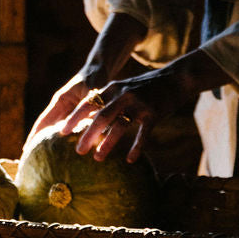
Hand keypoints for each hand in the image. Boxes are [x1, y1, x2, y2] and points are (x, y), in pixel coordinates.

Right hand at [25, 13, 146, 146]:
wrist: (100, 69)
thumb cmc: (96, 78)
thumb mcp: (93, 92)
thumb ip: (89, 109)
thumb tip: (90, 127)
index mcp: (60, 101)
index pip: (43, 122)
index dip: (34, 136)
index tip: (27, 150)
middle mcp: (60, 107)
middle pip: (45, 128)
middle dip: (38, 143)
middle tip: (30, 160)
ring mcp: (67, 110)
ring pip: (55, 130)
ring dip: (49, 142)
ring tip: (43, 159)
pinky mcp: (75, 114)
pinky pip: (67, 129)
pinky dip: (63, 139)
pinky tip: (63, 151)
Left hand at [60, 51, 229, 163]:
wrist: (176, 77)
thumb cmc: (147, 87)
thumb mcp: (125, 88)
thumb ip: (110, 101)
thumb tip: (92, 120)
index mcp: (113, 88)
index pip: (89, 102)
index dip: (75, 117)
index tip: (62, 131)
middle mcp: (123, 94)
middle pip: (101, 116)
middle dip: (88, 134)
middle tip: (78, 151)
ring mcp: (139, 103)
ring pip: (119, 126)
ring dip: (107, 143)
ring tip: (97, 158)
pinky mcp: (154, 112)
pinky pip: (143, 133)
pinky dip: (136, 147)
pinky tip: (131, 160)